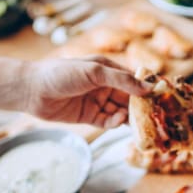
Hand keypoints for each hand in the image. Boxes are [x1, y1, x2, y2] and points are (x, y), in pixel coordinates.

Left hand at [25, 56, 149, 127]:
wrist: (31, 90)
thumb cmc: (61, 73)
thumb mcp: (94, 71)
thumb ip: (122, 80)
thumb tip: (148, 88)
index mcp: (108, 70)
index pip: (133, 80)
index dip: (146, 88)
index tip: (160, 97)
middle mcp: (105, 86)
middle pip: (129, 98)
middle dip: (139, 106)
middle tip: (151, 115)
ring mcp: (98, 101)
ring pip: (121, 111)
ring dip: (128, 116)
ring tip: (133, 120)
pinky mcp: (90, 117)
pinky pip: (108, 121)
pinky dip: (115, 122)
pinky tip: (117, 121)